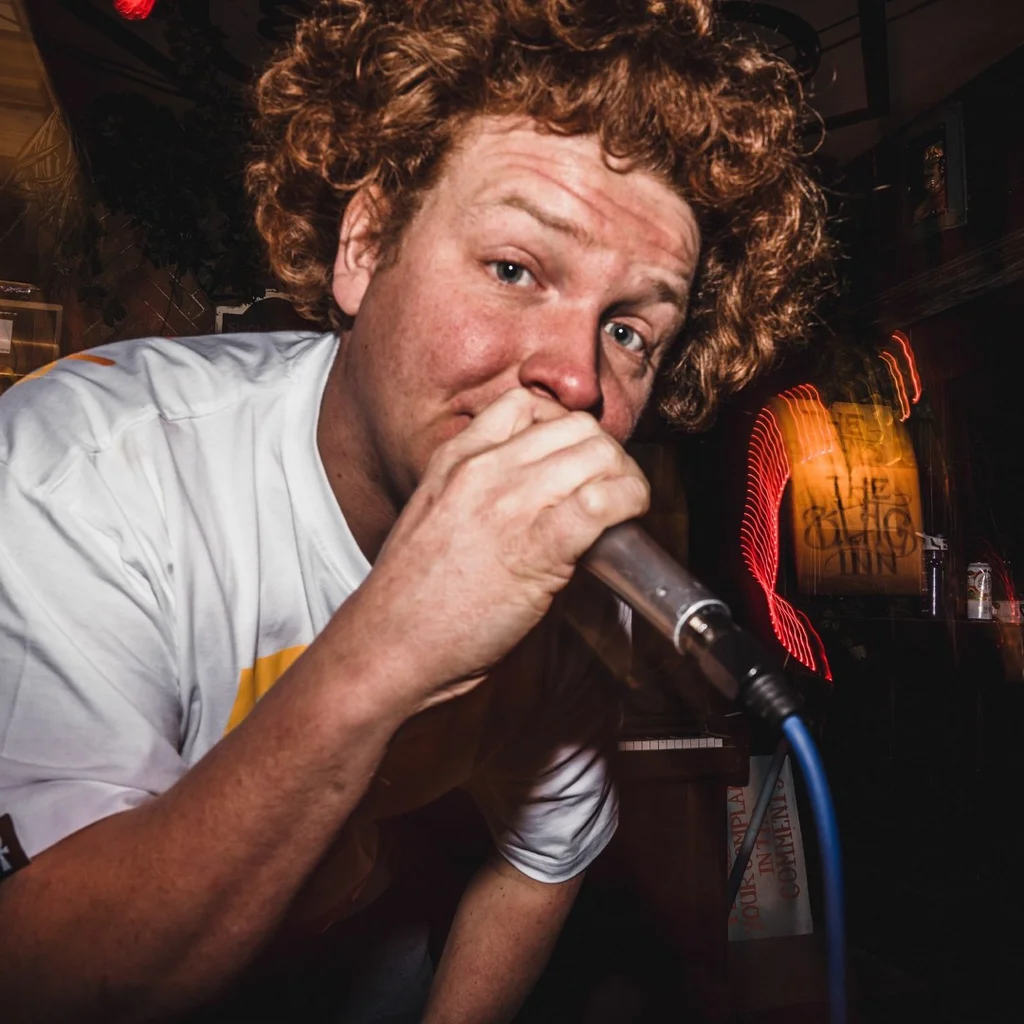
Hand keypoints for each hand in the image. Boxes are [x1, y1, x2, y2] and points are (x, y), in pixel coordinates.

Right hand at [351, 388, 649, 712]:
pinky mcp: (538, 543)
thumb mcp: (439, 519)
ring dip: (625, 477)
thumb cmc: (414, 599)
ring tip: (624, 507)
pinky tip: (629, 520)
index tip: (573, 461)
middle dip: (604, 453)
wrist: (391, 645)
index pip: (525, 404)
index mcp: (455, 457)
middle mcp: (485, 468)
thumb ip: (482, 495)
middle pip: (574, 425)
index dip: (563, 429)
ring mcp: (510, 502)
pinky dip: (630, 503)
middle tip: (610, 488)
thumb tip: (544, 497)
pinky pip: (604, 500)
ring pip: (597, 452)